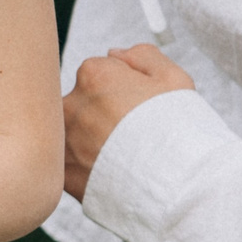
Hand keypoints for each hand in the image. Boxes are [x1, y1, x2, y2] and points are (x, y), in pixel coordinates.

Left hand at [64, 43, 194, 198]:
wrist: (178, 188)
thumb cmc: (181, 131)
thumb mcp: (174, 79)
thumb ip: (142, 56)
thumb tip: (114, 53)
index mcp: (94, 75)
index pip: (98, 73)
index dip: (123, 91)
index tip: (139, 110)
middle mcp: (70, 103)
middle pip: (80, 102)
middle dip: (100, 115)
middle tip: (128, 136)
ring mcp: (62, 139)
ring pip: (71, 132)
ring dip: (89, 141)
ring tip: (120, 158)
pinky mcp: (60, 172)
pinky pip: (67, 163)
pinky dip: (83, 167)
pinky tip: (108, 174)